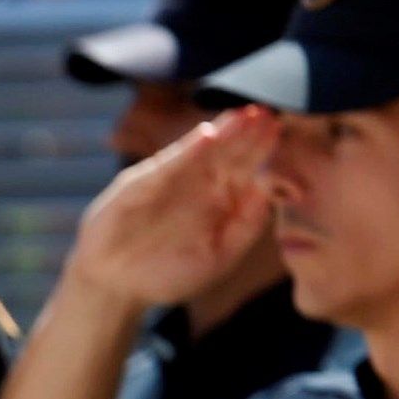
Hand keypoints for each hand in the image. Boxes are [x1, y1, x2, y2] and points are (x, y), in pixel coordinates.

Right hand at [64, 109, 280, 312]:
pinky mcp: (141, 184)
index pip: (249, 169)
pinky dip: (187, 150)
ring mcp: (169, 181)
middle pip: (230, 153)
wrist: (114, 287)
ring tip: (246, 115)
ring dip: (225, 132)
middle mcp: (198, 185)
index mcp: (221, 201)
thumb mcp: (218, 257)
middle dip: (250, 133)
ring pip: (203, 152)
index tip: (284, 132)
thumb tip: (272, 193)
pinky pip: (168, 164)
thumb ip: (245, 227)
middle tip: (271, 112)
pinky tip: (208, 135)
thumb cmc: (167, 275)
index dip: (265, 150)